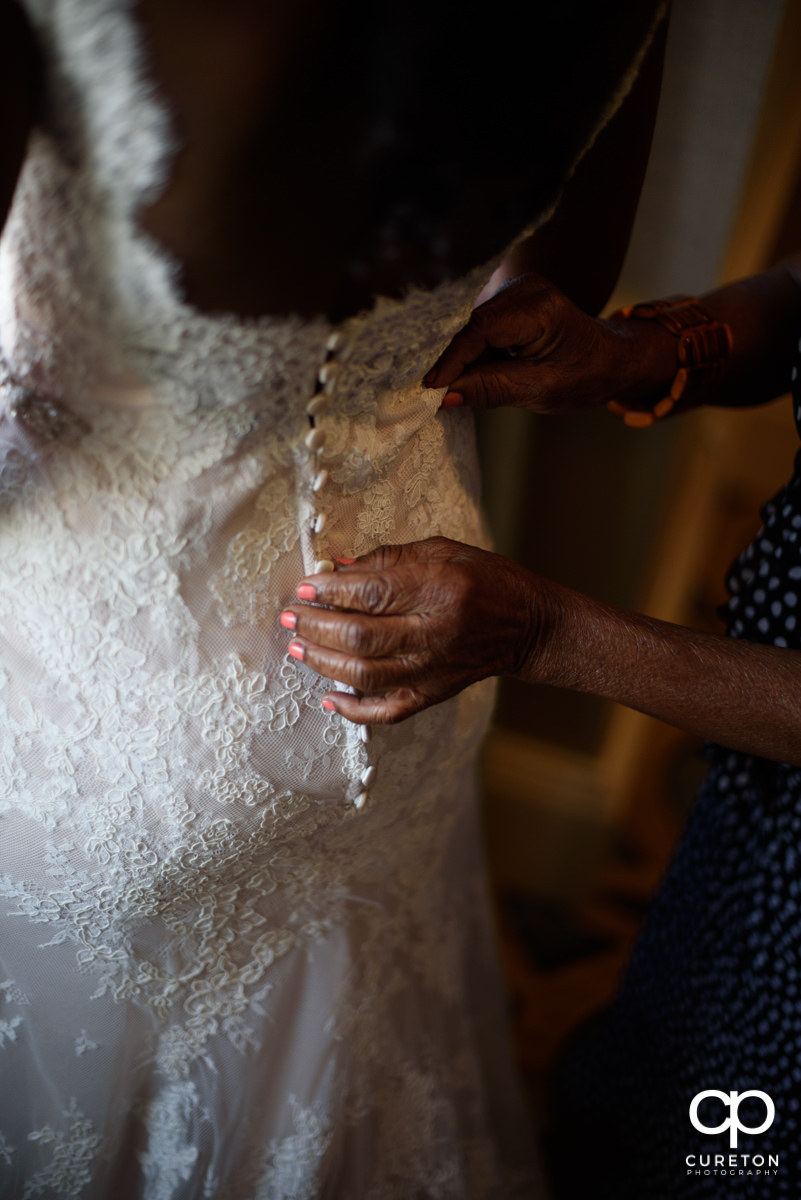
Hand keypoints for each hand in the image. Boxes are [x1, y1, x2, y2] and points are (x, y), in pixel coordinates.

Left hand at [279, 537, 552, 723]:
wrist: (527, 626)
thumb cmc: (484, 579)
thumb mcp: (442, 551)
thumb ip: (389, 559)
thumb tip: (338, 567)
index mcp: (438, 589)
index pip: (371, 592)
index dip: (331, 590)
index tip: (305, 585)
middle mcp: (434, 633)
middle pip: (359, 636)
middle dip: (316, 625)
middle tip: (290, 616)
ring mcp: (431, 669)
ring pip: (363, 674)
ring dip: (322, 662)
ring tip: (296, 647)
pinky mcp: (431, 694)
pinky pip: (386, 711)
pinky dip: (352, 710)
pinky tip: (327, 698)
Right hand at [423, 273, 663, 413]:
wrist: (610, 359)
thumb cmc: (585, 375)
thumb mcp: (540, 391)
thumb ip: (491, 389)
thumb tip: (446, 396)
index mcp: (541, 308)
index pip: (481, 329)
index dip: (453, 358)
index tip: (431, 387)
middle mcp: (526, 289)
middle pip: (472, 326)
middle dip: (454, 360)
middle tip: (436, 393)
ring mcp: (516, 290)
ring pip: (471, 327)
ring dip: (464, 358)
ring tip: (461, 386)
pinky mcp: (509, 300)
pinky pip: (479, 328)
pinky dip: (474, 353)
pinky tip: (476, 372)